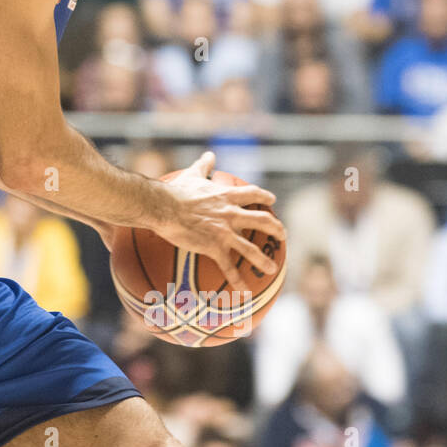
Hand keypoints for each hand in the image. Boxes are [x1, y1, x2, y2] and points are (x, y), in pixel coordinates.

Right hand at [152, 151, 285, 291]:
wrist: (164, 207)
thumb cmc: (175, 191)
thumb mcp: (191, 175)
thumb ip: (203, 166)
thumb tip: (209, 155)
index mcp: (226, 196)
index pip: (252, 194)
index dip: (264, 196)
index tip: (272, 199)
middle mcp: (231, 214)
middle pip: (262, 221)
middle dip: (276, 228)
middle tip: (282, 235)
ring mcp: (225, 232)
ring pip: (251, 248)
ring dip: (263, 260)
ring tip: (272, 269)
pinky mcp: (214, 247)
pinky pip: (228, 267)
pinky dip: (237, 280)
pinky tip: (243, 291)